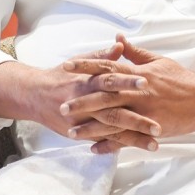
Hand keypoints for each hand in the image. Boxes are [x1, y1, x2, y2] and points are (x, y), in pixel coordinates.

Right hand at [0, 41, 159, 153]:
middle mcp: (86, 101)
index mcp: (88, 80)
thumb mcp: (79, 61)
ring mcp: (84, 120)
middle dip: (137, 118)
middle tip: (159, 123)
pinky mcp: (81, 133)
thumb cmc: (62, 76)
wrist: (35, 96)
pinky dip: (119, 146)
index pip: (111, 79)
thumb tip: (121, 45)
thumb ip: (102, 57)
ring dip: (134, 137)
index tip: (147, 81)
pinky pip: (103, 140)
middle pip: (114, 109)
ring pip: (112, 129)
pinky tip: (137, 149)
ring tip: (156, 142)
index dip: (128, 80)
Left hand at [62, 35, 194, 147]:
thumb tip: (117, 38)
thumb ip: (134, 52)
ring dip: (90, 126)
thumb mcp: (157, 61)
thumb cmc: (180, 79)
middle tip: (61, 106)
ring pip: (111, 119)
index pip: (106, 66)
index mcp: (136, 74)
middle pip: (103, 95)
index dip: (85, 66)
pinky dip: (109, 144)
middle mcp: (137, 92)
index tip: (66, 66)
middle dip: (81, 100)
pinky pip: (126, 138)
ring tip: (70, 131)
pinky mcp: (149, 128)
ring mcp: (143, 111)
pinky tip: (93, 149)